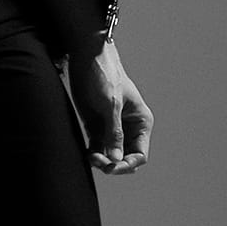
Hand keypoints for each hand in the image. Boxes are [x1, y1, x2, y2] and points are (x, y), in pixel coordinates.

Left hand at [66, 39, 152, 174]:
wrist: (85, 58)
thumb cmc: (105, 75)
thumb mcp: (111, 104)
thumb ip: (114, 132)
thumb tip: (116, 159)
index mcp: (140, 122)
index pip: (139, 154)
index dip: (128, 164)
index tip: (112, 167)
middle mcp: (127, 128)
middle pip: (125, 158)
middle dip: (114, 163)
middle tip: (98, 162)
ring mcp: (110, 128)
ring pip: (110, 155)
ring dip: (101, 160)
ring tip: (90, 156)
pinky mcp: (95, 126)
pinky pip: (96, 148)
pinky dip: (92, 154)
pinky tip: (86, 154)